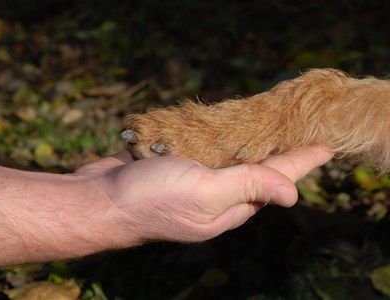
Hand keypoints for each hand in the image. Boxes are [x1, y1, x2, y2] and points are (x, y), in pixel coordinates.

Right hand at [77, 145, 332, 246]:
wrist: (101, 200)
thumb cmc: (152, 198)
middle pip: (258, 170)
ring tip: (274, 128)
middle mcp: (217, 196)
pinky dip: (221, 139)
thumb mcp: (205, 192)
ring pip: (232, 159)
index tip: (325, 147)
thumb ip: (248, 187)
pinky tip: (229, 129)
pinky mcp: (177, 168)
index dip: (302, 162)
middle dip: (281, 152)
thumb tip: (294, 195)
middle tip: (302, 133)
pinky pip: (207, 152)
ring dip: (252, 143)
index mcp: (230, 206)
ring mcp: (197, 182)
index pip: (276, 180)